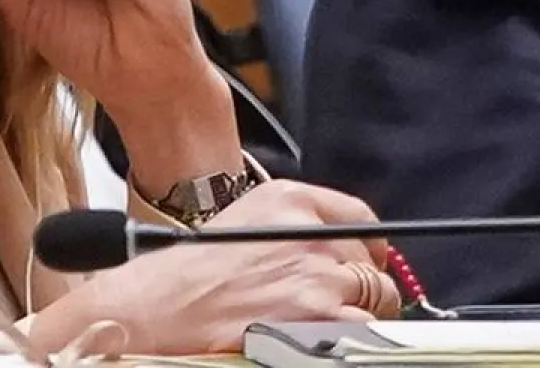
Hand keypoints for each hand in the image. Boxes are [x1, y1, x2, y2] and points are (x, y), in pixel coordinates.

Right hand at [29, 182, 402, 356]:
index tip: (367, 262)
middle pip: (372, 265)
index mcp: (290, 199)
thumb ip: (292, 228)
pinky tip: (318, 338)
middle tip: (335, 305)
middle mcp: (309, 231)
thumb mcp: (244, 223)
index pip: (361, 218)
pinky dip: (351, 339)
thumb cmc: (189, 272)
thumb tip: (333, 250)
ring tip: (324, 325)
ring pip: (377, 300)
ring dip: (358, 316)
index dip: (368, 248)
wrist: (162, 307)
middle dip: (360, 287)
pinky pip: (364, 331)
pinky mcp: (320, 318)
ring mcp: (318, 276)